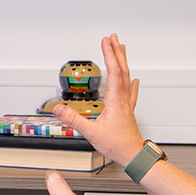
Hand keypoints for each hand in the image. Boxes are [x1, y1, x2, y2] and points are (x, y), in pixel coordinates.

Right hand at [54, 34, 145, 166]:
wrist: (134, 156)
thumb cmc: (118, 146)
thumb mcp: (91, 133)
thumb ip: (74, 120)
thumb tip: (59, 108)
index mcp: (116, 101)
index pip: (114, 72)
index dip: (109, 55)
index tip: (105, 41)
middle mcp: (123, 100)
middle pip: (122, 70)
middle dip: (116, 52)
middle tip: (113, 38)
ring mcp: (127, 104)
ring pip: (127, 77)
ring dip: (123, 61)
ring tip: (122, 48)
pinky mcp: (128, 111)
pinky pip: (131, 92)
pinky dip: (132, 82)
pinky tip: (136, 80)